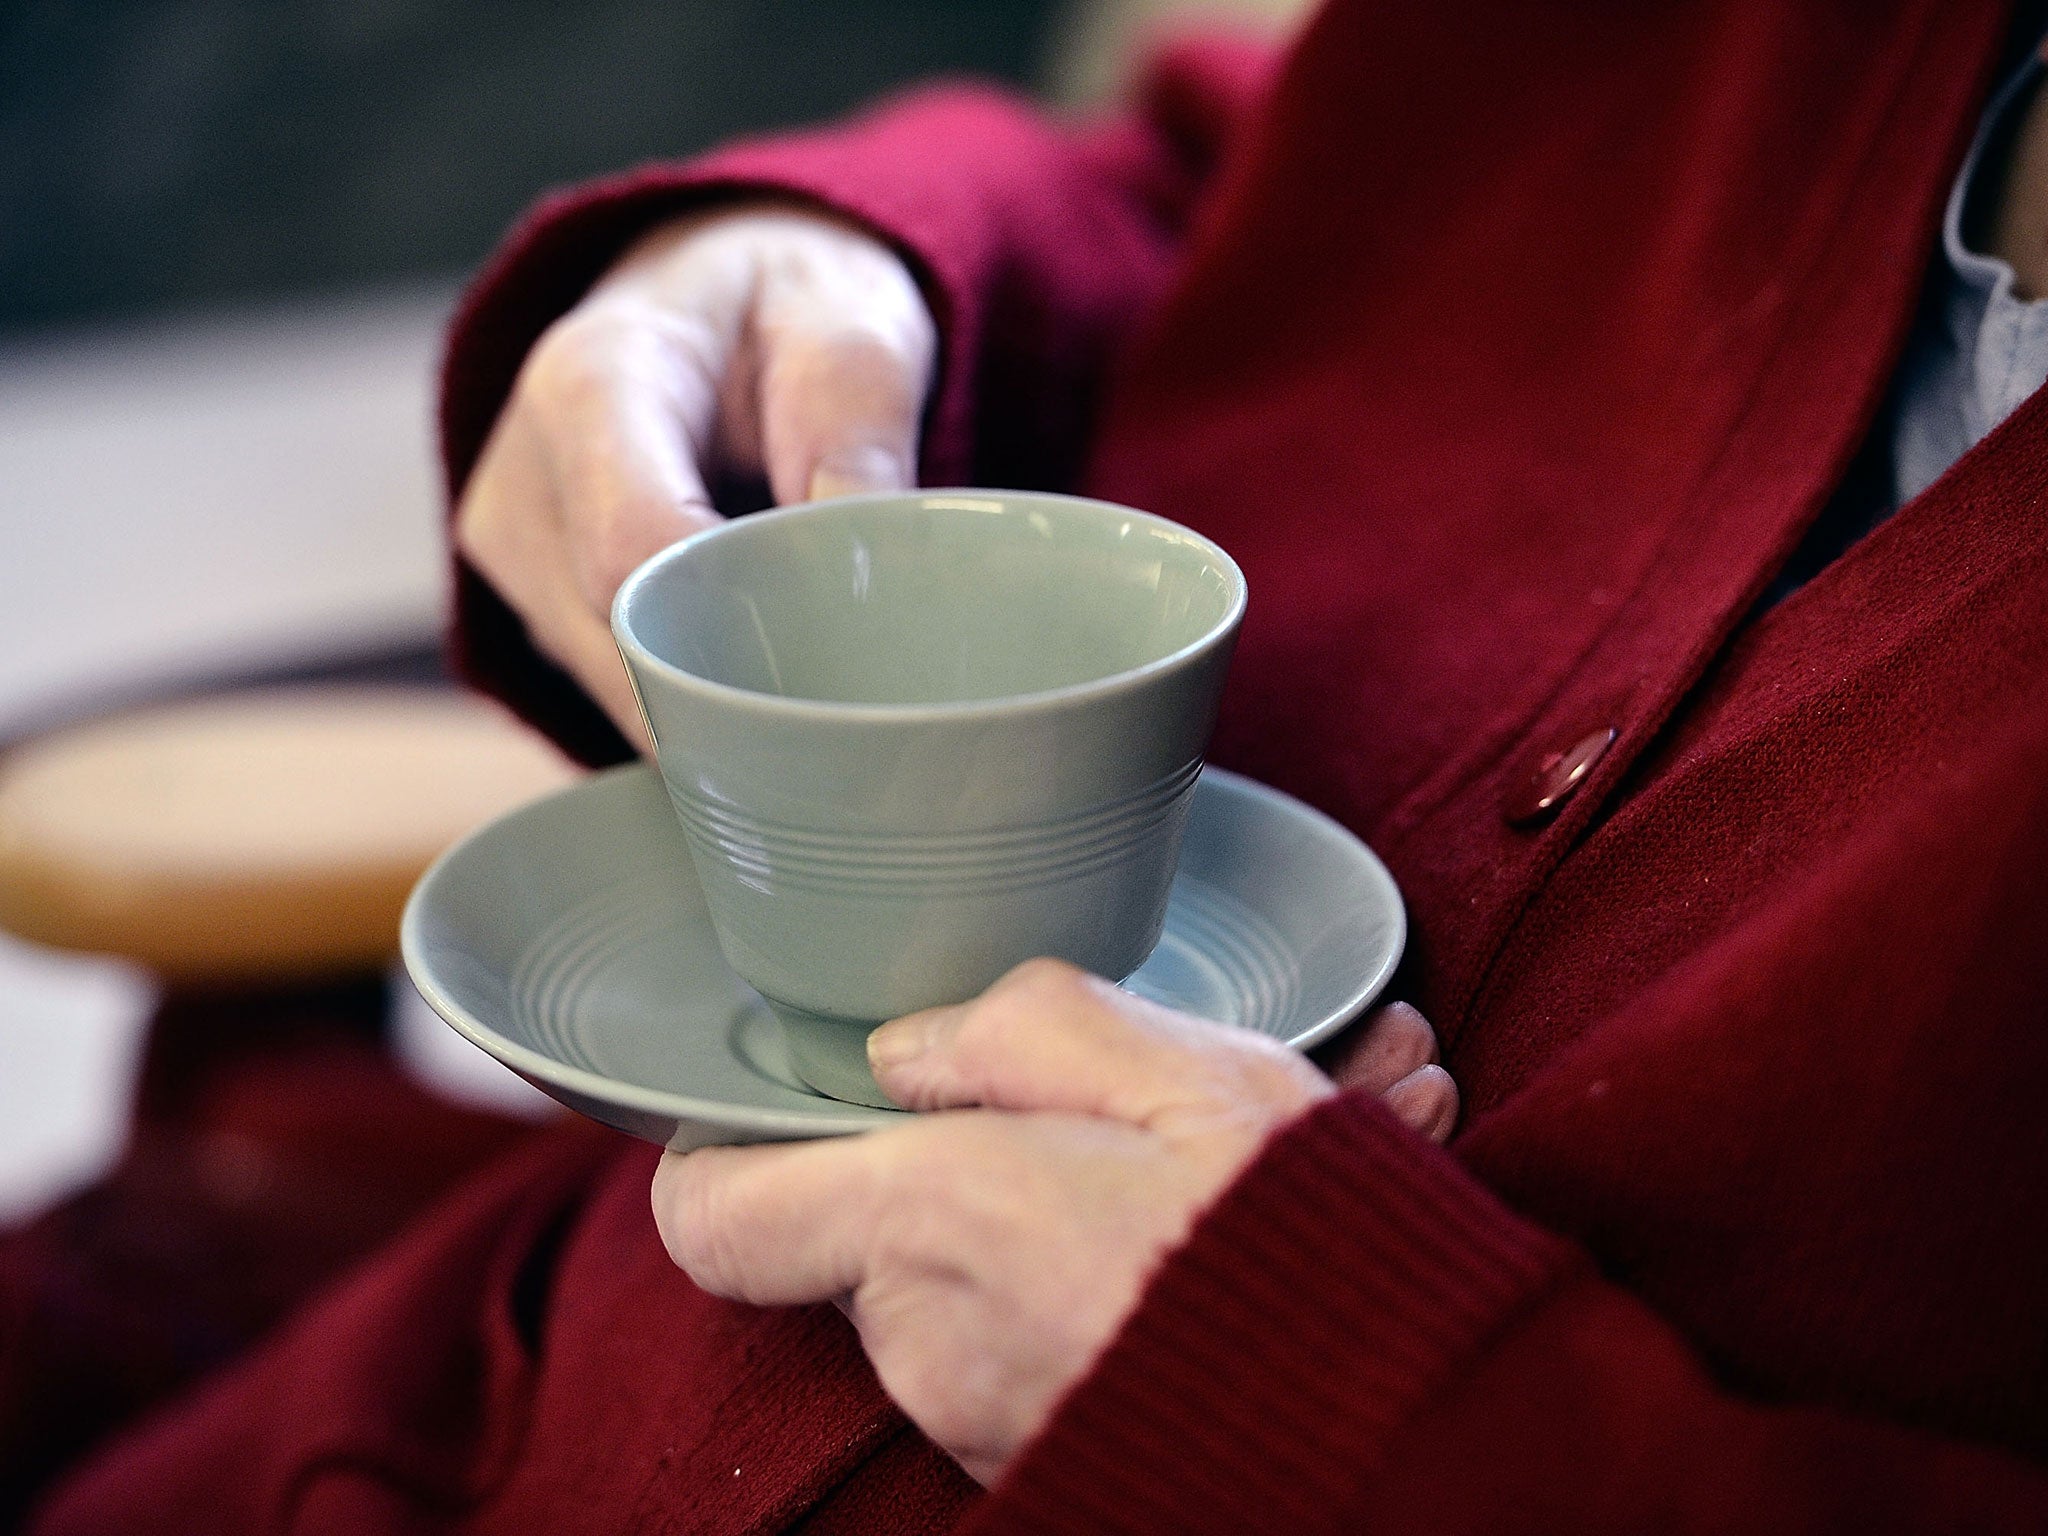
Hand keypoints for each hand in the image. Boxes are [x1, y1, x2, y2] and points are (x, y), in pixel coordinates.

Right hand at [455, 203, 937, 746]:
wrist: (713, 299)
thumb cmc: (783, 310)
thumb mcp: (848, 322)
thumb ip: (860, 428)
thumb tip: (862, 564)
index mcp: (591, 384)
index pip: (633, 559)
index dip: (735, 628)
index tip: (838, 652)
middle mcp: (522, 477)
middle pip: (621, 648)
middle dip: (742, 681)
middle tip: (852, 680)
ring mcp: (514, 553)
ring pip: (618, 689)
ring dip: (719, 693)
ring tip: (805, 646)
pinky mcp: (531, 603)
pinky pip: (615, 691)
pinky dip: (694, 691)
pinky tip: (754, 652)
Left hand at [651, 959, 1456, 1485]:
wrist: (1417, 1427)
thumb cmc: (1304, 1237)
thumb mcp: (1179, 1066)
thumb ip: (1016, 1028)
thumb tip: (915, 1051)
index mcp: (934, 1221)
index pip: (716, 1213)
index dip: (728, 1155)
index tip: (796, 1110)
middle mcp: (932, 1341)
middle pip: (868, 1235)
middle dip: (970, 1164)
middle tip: (1109, 1115)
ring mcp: (983, 1418)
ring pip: (967, 1286)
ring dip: (1061, 1219)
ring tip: (1206, 1168)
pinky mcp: (1040, 1458)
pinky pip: (1030, 1347)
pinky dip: (1098, 1290)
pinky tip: (1212, 1240)